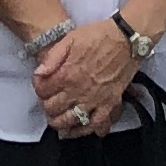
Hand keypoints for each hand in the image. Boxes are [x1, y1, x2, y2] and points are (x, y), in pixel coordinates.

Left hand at [32, 15, 139, 137]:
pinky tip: (79, 128)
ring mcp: (94, 100)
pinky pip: (95, 124)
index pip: (42, 91)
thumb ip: (52, 57)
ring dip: (60, 123)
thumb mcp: (70, 38)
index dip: (38, 88)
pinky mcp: (109, 103)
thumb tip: (38, 74)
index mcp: (66, 74)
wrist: (127, 39)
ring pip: (70, 121)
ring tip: (58, 120)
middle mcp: (78, 91)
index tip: (41, 84)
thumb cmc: (99, 35)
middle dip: (47, 107)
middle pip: (53, 109)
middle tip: (49, 102)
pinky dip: (85, 130)